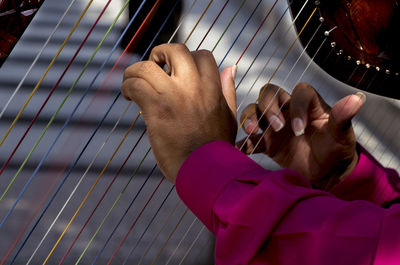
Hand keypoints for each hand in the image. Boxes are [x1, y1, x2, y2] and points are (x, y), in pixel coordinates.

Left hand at [122, 44, 236, 182]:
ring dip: (135, 71)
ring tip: (132, 82)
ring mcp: (175, 97)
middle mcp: (194, 87)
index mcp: (213, 88)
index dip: (187, 58)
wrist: (205, 172)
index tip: (177, 71)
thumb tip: (230, 67)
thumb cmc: (217, 147)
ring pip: (147, 66)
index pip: (202, 55)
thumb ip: (228, 90)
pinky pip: (135, 85)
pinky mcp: (156, 110)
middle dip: (161, 53)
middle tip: (154, 65)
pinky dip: (128, 87)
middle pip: (175, 50)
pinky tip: (129, 97)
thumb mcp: (230, 115)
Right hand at [237, 83, 364, 189]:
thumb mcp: (341, 135)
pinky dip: (242, 144)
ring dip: (250, 118)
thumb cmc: (336, 151)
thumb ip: (343, 117)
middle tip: (277, 128)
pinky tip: (239, 150)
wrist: (325, 175)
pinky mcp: (266, 144)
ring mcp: (274, 127)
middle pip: (269, 94)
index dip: (297, 106)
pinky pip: (249, 140)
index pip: (299, 93)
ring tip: (252, 132)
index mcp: (308, 105)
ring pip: (255, 111)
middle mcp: (288, 111)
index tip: (300, 129)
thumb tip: (357, 99)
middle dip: (268, 107)